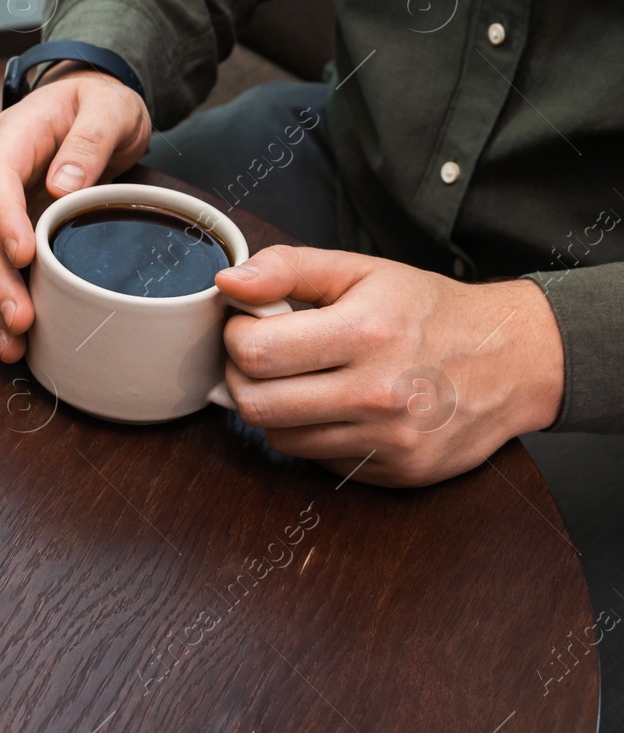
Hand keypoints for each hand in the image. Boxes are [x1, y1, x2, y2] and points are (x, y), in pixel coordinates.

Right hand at [0, 67, 151, 361]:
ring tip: (13, 342)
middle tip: (21, 317)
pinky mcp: (5, 227)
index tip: (22, 254)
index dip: (3, 219)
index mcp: (11, 136)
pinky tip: (12, 338)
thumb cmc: (100, 103)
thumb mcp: (109, 109)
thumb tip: (62, 185)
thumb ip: (89, 140)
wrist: (91, 104)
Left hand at [216, 245, 564, 486]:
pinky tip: (335, 407)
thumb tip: (228, 283)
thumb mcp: (362, 271)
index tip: (249, 324)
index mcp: (366, 333)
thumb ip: (288, 269)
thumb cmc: (430, 310)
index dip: (235, 336)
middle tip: (262, 356)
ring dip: (275, 408)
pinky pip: (319, 461)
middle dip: (242, 376)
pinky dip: (313, 435)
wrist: (513, 360)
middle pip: (256, 404)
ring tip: (301, 379)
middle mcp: (378, 393)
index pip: (254, 352)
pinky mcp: (398, 473)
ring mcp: (389, 440)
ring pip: (281, 438)